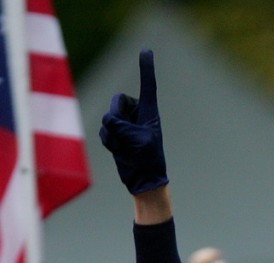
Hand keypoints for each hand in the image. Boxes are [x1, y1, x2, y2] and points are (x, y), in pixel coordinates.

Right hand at [99, 49, 167, 194]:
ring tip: (125, 148)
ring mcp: (124, 124)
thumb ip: (122, 127)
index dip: (146, 69)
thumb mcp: (139, 141)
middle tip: (124, 133)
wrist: (143, 181)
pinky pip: (103, 131)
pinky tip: (119, 151)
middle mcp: (136, 114)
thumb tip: (107, 121)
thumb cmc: (148, 160)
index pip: (148, 86)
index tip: (146, 51)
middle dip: (116, 117)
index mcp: (149, 112)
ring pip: (107, 118)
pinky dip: (109, 142)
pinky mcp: (114, 133)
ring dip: (113, 135)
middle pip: (117, 101)